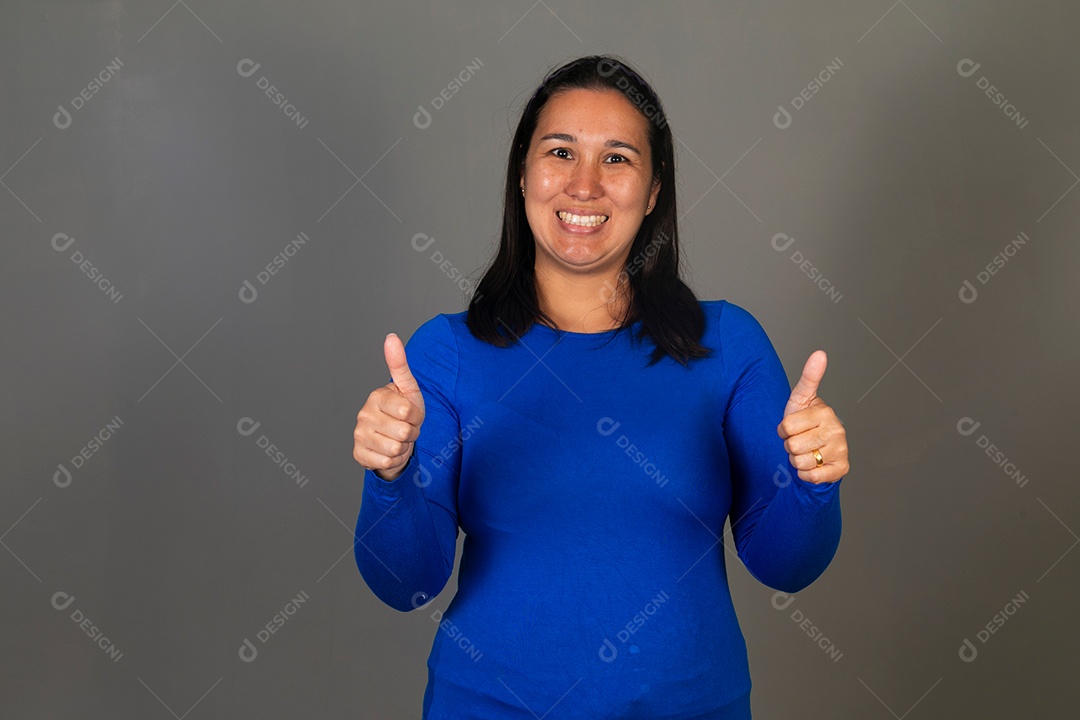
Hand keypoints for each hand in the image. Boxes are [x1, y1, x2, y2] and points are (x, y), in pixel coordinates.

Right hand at [353, 333, 425, 480]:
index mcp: (376, 396)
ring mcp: (359, 435)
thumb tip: (391, 336)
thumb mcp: (408, 388)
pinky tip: (388, 451)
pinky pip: (387, 462)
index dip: (417, 416)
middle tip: (405, 428)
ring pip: (396, 448)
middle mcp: (363, 414)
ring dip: (404, 446)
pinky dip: (394, 460)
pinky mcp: (359, 454)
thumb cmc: (404, 412)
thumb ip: (400, 364)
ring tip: (398, 438)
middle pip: (405, 431)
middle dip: (412, 433)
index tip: (411, 414)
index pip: (409, 411)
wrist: (395, 439)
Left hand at [776, 350, 848, 483]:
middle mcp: (837, 431)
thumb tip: (820, 353)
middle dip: (790, 446)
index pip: (787, 426)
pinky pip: (811, 477)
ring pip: (800, 462)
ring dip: (797, 460)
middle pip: (792, 445)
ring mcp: (841, 451)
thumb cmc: (805, 422)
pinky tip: (813, 465)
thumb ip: (809, 377)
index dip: (784, 429)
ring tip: (806, 451)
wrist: (817, 448)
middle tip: (800, 440)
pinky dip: (806, 474)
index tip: (793, 426)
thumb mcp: (801, 398)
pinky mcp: (841, 469)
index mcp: (825, 412)